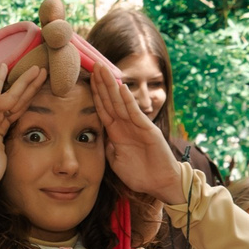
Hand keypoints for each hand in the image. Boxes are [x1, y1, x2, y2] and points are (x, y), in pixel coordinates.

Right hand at [0, 58, 45, 173]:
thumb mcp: (8, 152)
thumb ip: (12, 140)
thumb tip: (28, 139)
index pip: (19, 108)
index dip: (31, 96)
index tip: (43, 85)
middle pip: (16, 98)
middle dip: (30, 85)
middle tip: (43, 71)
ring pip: (9, 94)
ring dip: (23, 81)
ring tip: (37, 69)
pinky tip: (5, 67)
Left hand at [88, 64, 187, 204]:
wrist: (161, 184)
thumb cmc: (140, 175)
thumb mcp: (116, 162)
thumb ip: (108, 148)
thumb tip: (100, 137)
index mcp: (117, 132)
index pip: (103, 108)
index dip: (95, 93)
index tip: (87, 78)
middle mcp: (126, 125)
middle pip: (110, 100)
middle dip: (102, 83)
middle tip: (94, 64)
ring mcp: (137, 125)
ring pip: (120, 102)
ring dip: (112, 86)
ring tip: (104, 70)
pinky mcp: (148, 130)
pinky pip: (135, 113)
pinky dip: (128, 101)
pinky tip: (121, 88)